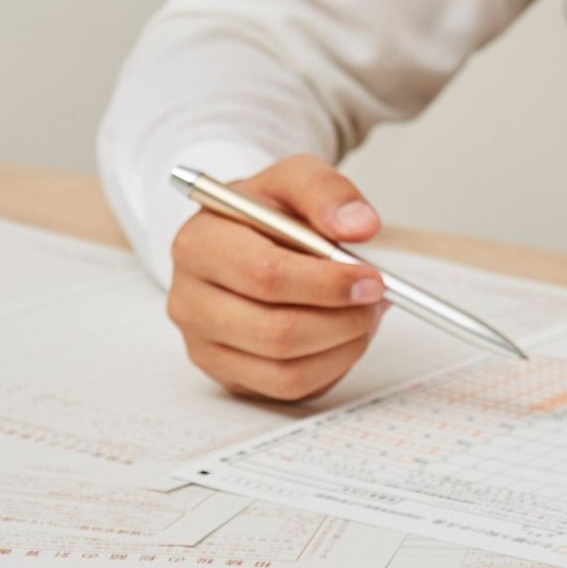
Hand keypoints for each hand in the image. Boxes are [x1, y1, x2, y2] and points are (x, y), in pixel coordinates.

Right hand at [167, 154, 387, 401]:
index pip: (266, 275)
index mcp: (200, 244)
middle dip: (342, 320)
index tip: (373, 279)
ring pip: (285, 369)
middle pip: (275, 332)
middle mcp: (189, 299)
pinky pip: (287, 388)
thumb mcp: (296, 179)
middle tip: (376, 301)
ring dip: (342, 346)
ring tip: (364, 316)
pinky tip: (344, 337)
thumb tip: (361, 226)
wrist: (245, 236)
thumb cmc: (269, 211)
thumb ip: (328, 193)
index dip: (328, 284)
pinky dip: (330, 367)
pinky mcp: (225, 373)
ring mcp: (203, 342)